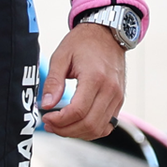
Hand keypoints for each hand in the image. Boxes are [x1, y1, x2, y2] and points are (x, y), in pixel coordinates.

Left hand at [39, 22, 124, 140]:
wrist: (107, 33)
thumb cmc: (84, 42)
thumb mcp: (61, 56)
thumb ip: (53, 82)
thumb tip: (46, 104)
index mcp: (95, 78)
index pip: (77, 111)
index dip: (59, 120)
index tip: (46, 118)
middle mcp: (110, 90)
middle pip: (89, 124)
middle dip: (66, 130)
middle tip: (50, 124)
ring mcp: (117, 97)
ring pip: (99, 129)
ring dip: (78, 133)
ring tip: (61, 126)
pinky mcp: (119, 101)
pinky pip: (107, 125)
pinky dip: (91, 130)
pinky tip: (77, 124)